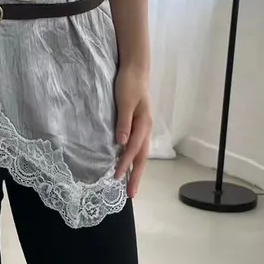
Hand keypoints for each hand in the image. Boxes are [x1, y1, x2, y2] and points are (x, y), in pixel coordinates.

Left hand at [114, 66, 152, 198]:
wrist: (135, 69)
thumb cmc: (129, 84)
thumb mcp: (125, 101)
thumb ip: (124, 122)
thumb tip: (122, 143)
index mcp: (143, 123)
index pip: (133, 148)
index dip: (125, 163)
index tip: (117, 177)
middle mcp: (146, 128)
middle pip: (142, 157)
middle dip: (136, 176)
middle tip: (131, 194)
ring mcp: (143, 127)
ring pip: (141, 153)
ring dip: (136, 170)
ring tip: (131, 185)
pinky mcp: (139, 125)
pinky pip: (138, 146)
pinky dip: (134, 158)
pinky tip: (128, 164)